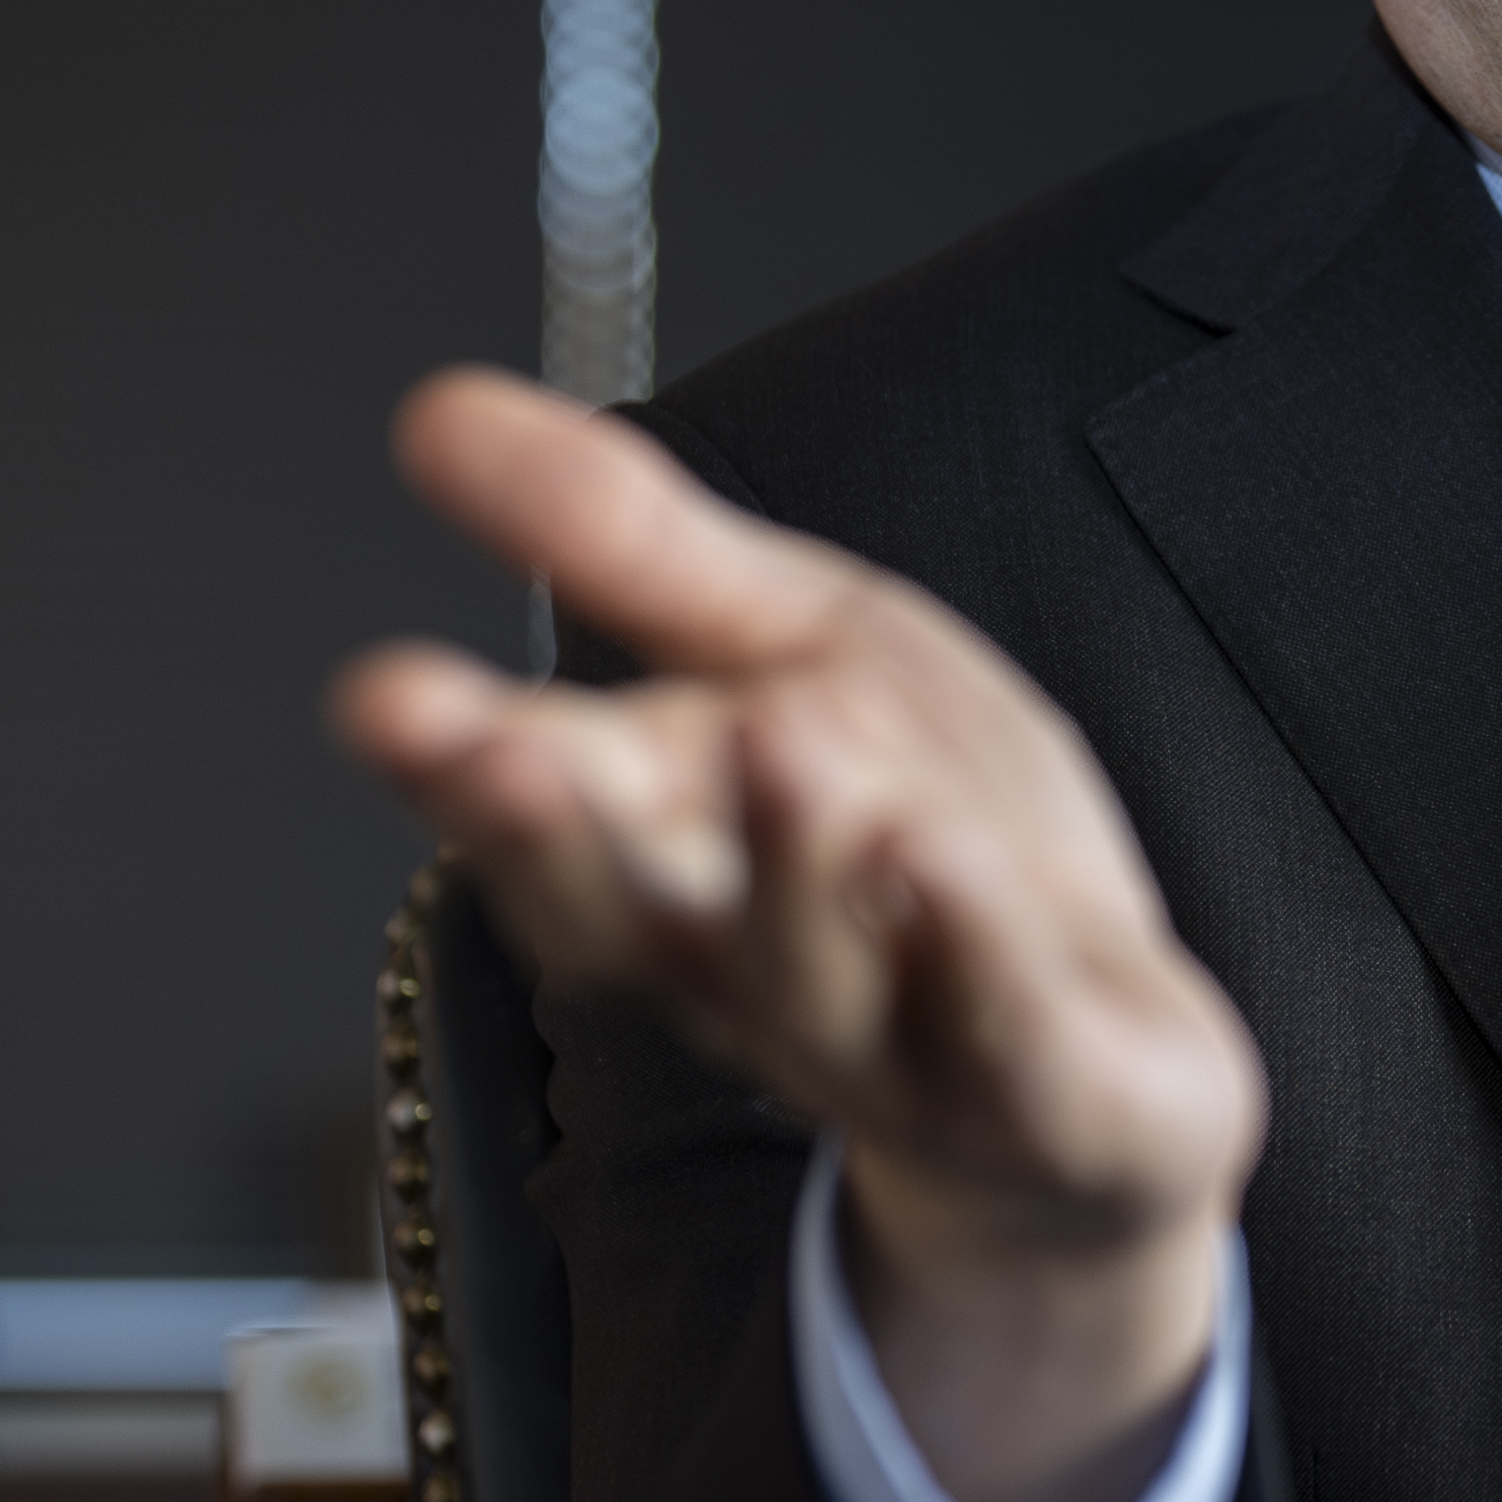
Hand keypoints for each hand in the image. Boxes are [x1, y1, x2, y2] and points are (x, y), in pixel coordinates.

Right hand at [329, 368, 1263, 1501]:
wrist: (1114, 1063)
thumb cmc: (932, 848)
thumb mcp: (798, 647)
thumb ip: (629, 545)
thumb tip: (437, 409)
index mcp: (676, 854)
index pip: (545, 817)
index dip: (464, 766)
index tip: (387, 696)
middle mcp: (756, 964)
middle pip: (636, 914)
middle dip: (563, 837)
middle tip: (506, 754)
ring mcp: (897, 1042)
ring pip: (813, 971)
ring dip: (787, 865)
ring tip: (782, 744)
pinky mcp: (1044, 1092)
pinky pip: (997, 1030)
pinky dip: (967, 954)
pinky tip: (942, 862)